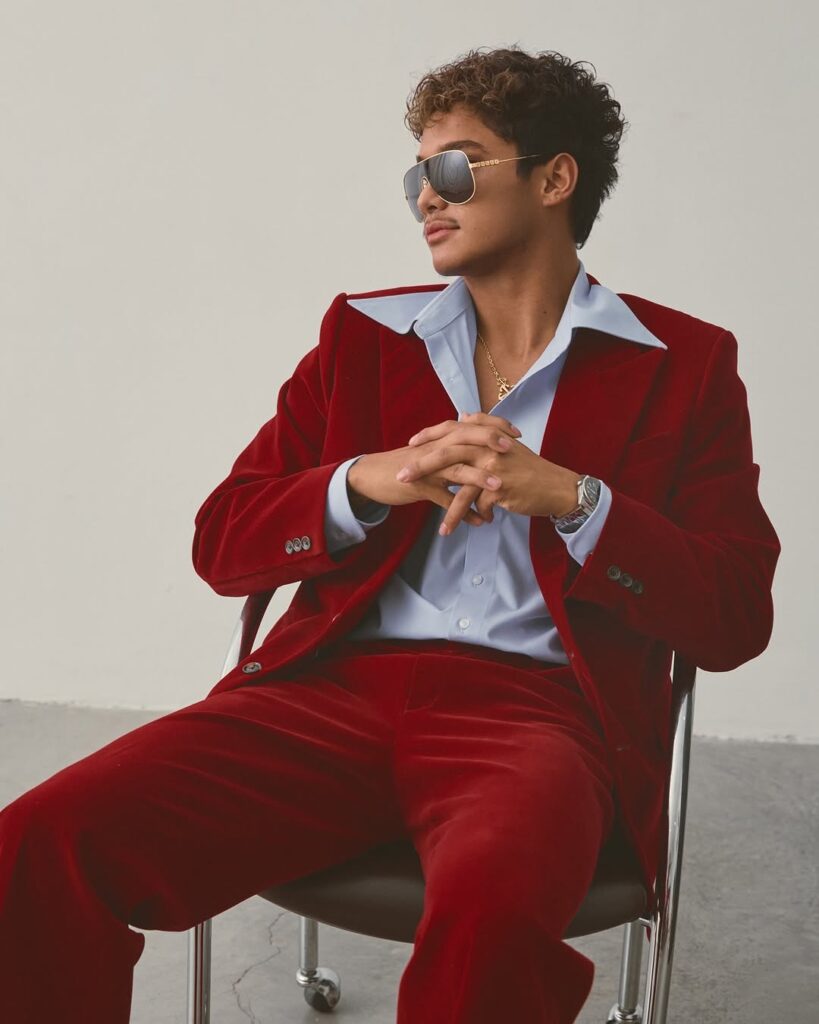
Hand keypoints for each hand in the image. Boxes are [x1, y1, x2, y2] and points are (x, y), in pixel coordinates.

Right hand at [345, 432, 507, 528]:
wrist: (372, 475)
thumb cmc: (404, 464)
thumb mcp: (430, 451)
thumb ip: (451, 446)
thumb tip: (474, 443)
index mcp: (441, 438)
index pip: (471, 426)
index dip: (494, 427)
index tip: (517, 433)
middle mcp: (436, 449)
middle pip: (466, 440)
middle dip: (490, 442)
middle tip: (513, 449)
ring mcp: (427, 468)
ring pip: (456, 470)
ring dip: (479, 478)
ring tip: (500, 487)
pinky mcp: (419, 487)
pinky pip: (444, 500)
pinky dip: (462, 512)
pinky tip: (479, 522)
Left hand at [398, 411, 580, 535]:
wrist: (555, 486)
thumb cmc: (528, 468)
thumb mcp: (506, 443)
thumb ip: (483, 429)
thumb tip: (462, 416)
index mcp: (487, 434)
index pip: (451, 429)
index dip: (430, 435)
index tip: (410, 444)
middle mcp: (488, 446)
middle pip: (447, 452)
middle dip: (421, 466)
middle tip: (401, 477)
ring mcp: (494, 466)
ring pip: (461, 487)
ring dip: (447, 509)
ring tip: (439, 527)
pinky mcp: (501, 487)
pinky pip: (478, 505)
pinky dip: (470, 518)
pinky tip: (466, 527)